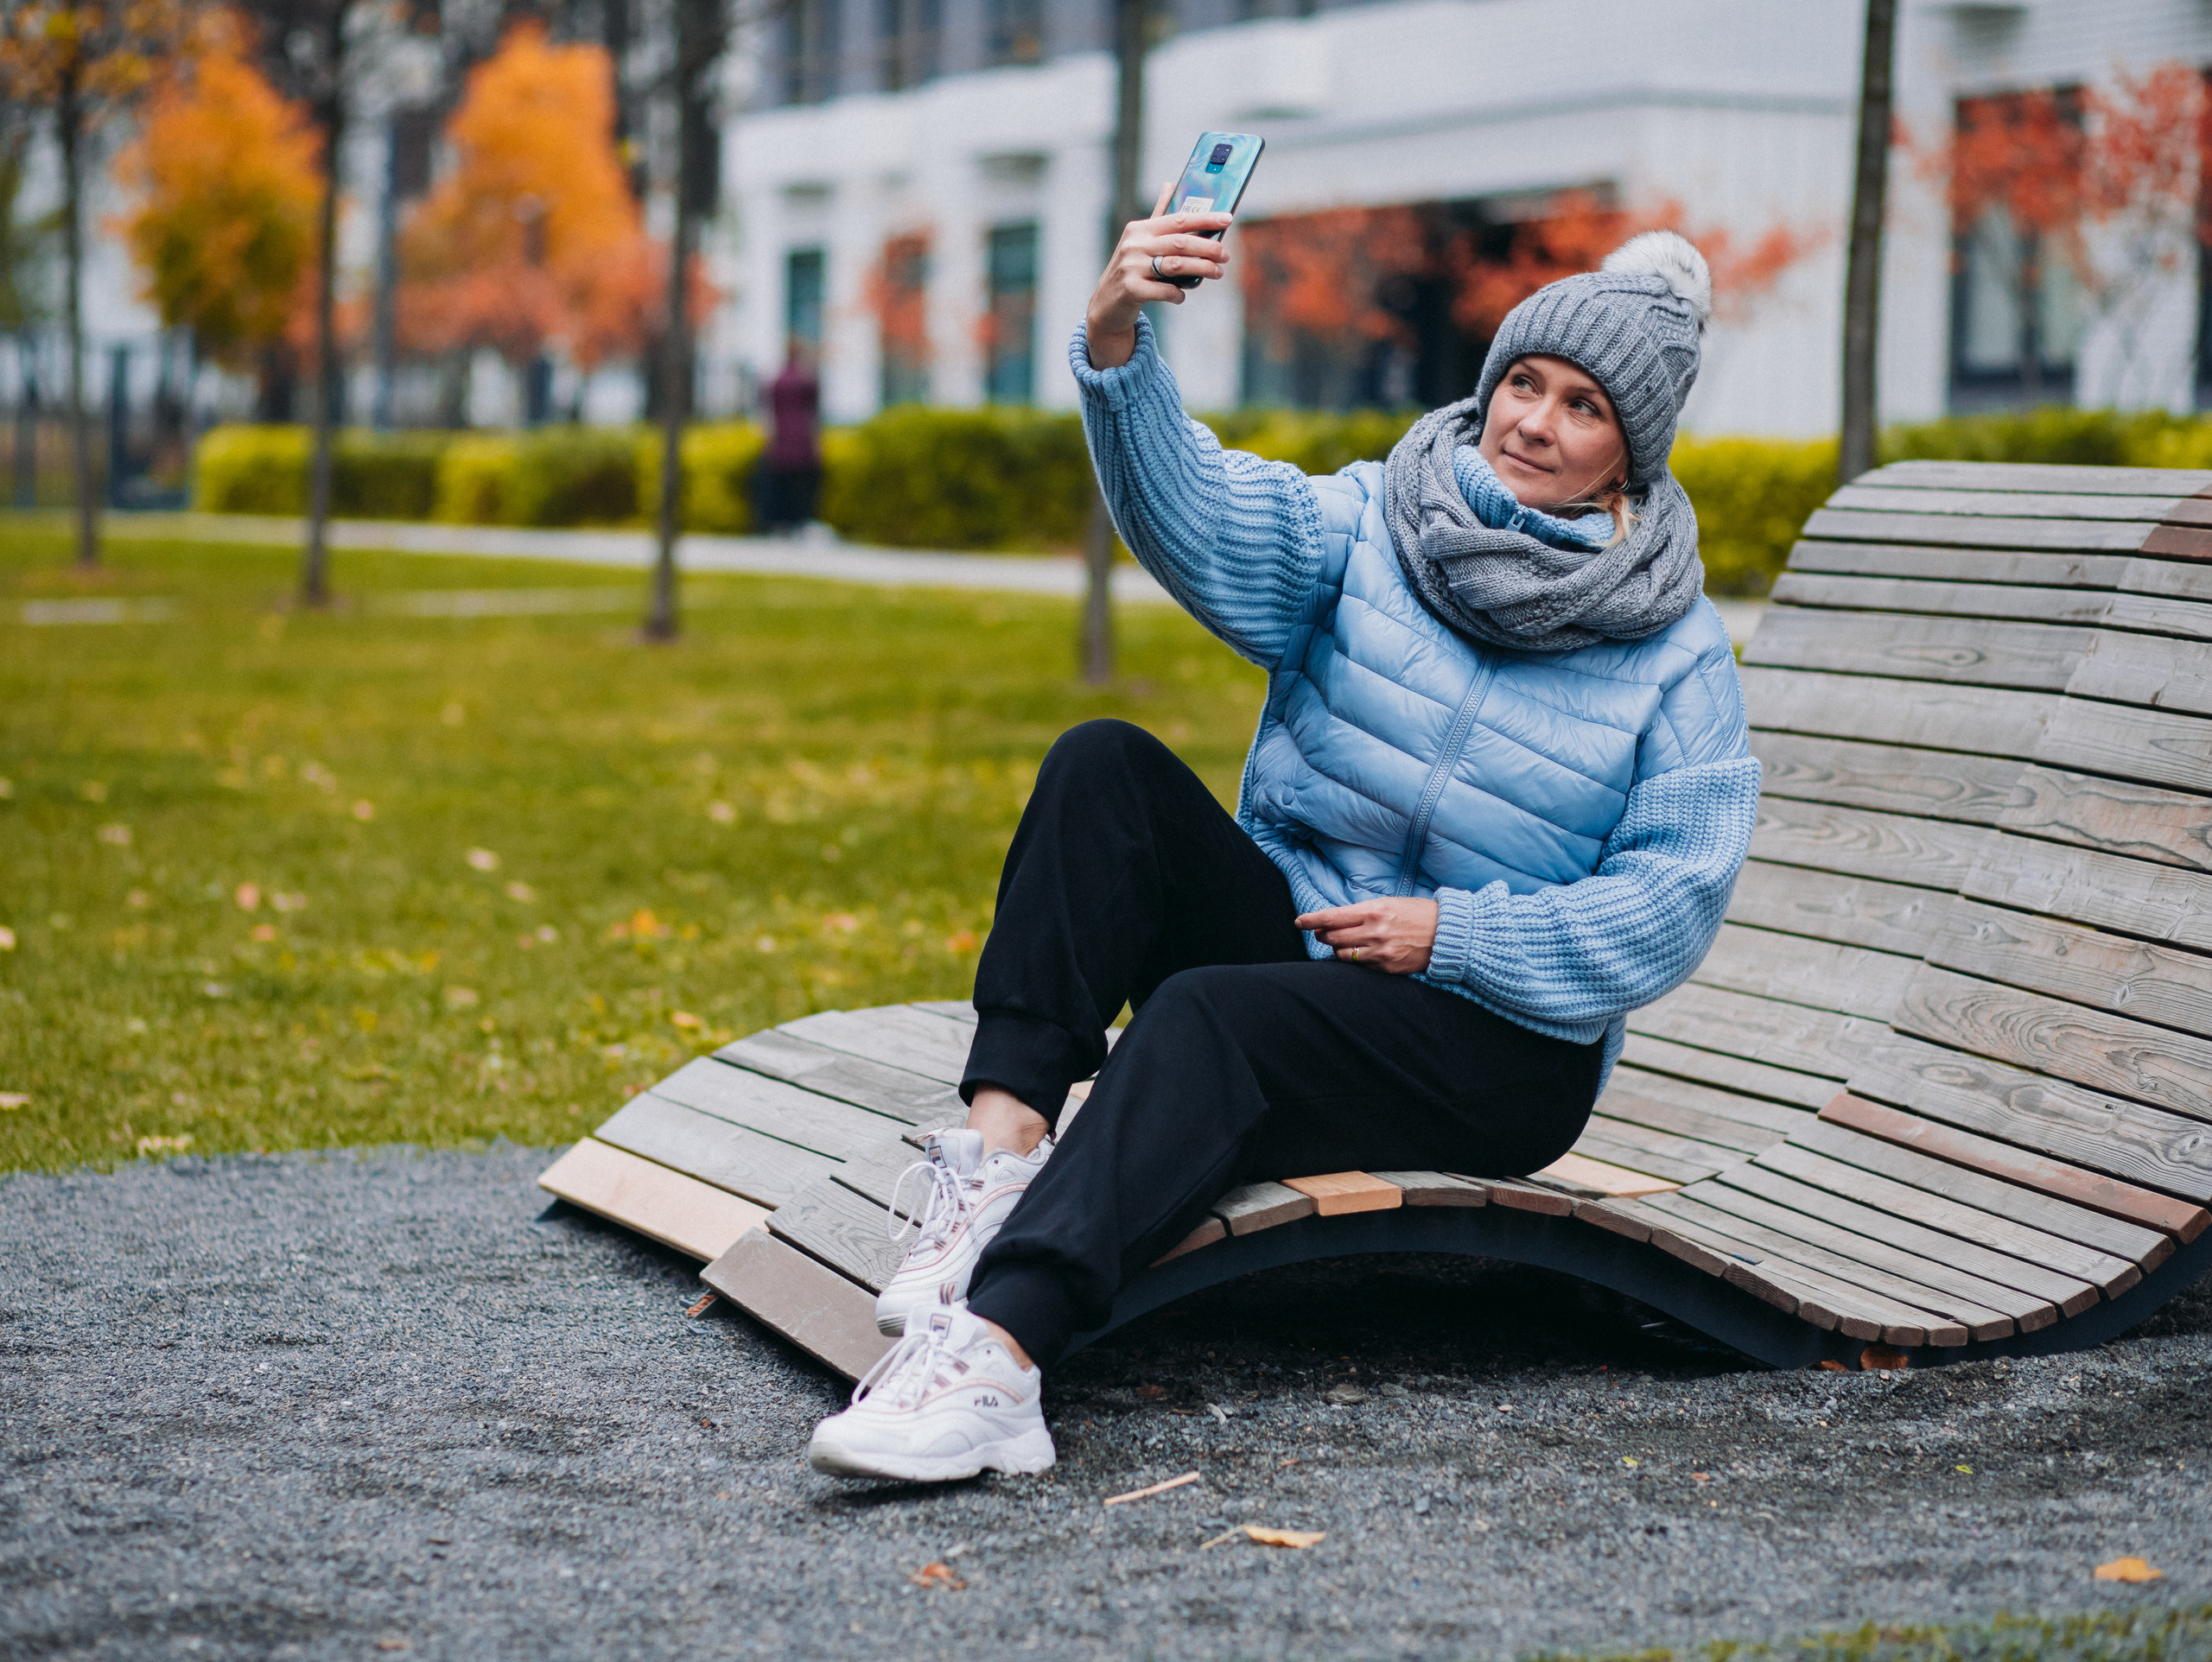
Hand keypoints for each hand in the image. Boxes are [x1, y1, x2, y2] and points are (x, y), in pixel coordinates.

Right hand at [1084, 179, 1234, 369]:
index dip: (1205, 219)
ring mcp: (1131, 267)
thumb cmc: (1131, 268)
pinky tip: (1182, 295)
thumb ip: (1158, 214)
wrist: (1107, 302)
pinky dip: (1178, 294)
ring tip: (1217, 273)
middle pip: (1180, 243)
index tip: (1227, 219)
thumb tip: (1171, 184)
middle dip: (1208, 248)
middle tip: (1226, 256)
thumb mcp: (1140, 239)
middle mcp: (1135, 245)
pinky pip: (1164, 291)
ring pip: (1176, 266)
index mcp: (1140, 229)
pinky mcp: (1131, 289)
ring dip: (1201, 269)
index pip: (1178, 219)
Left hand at [1296, 898, 1438, 975]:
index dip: (1311, 920)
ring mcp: (1380, 952)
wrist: (1448, 934)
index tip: (1299, 922)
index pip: (1332, 917)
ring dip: (1338, 949)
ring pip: (1342, 954)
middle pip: (1332, 937)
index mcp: (1373, 911)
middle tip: (1322, 932)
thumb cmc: (1418, 913)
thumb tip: (1337, 919)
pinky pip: (1359, 966)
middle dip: (1323, 935)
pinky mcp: (1386, 968)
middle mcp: (1374, 932)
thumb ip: (1363, 911)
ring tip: (1344, 942)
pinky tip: (1363, 952)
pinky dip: (1356, 959)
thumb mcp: (1389, 903)